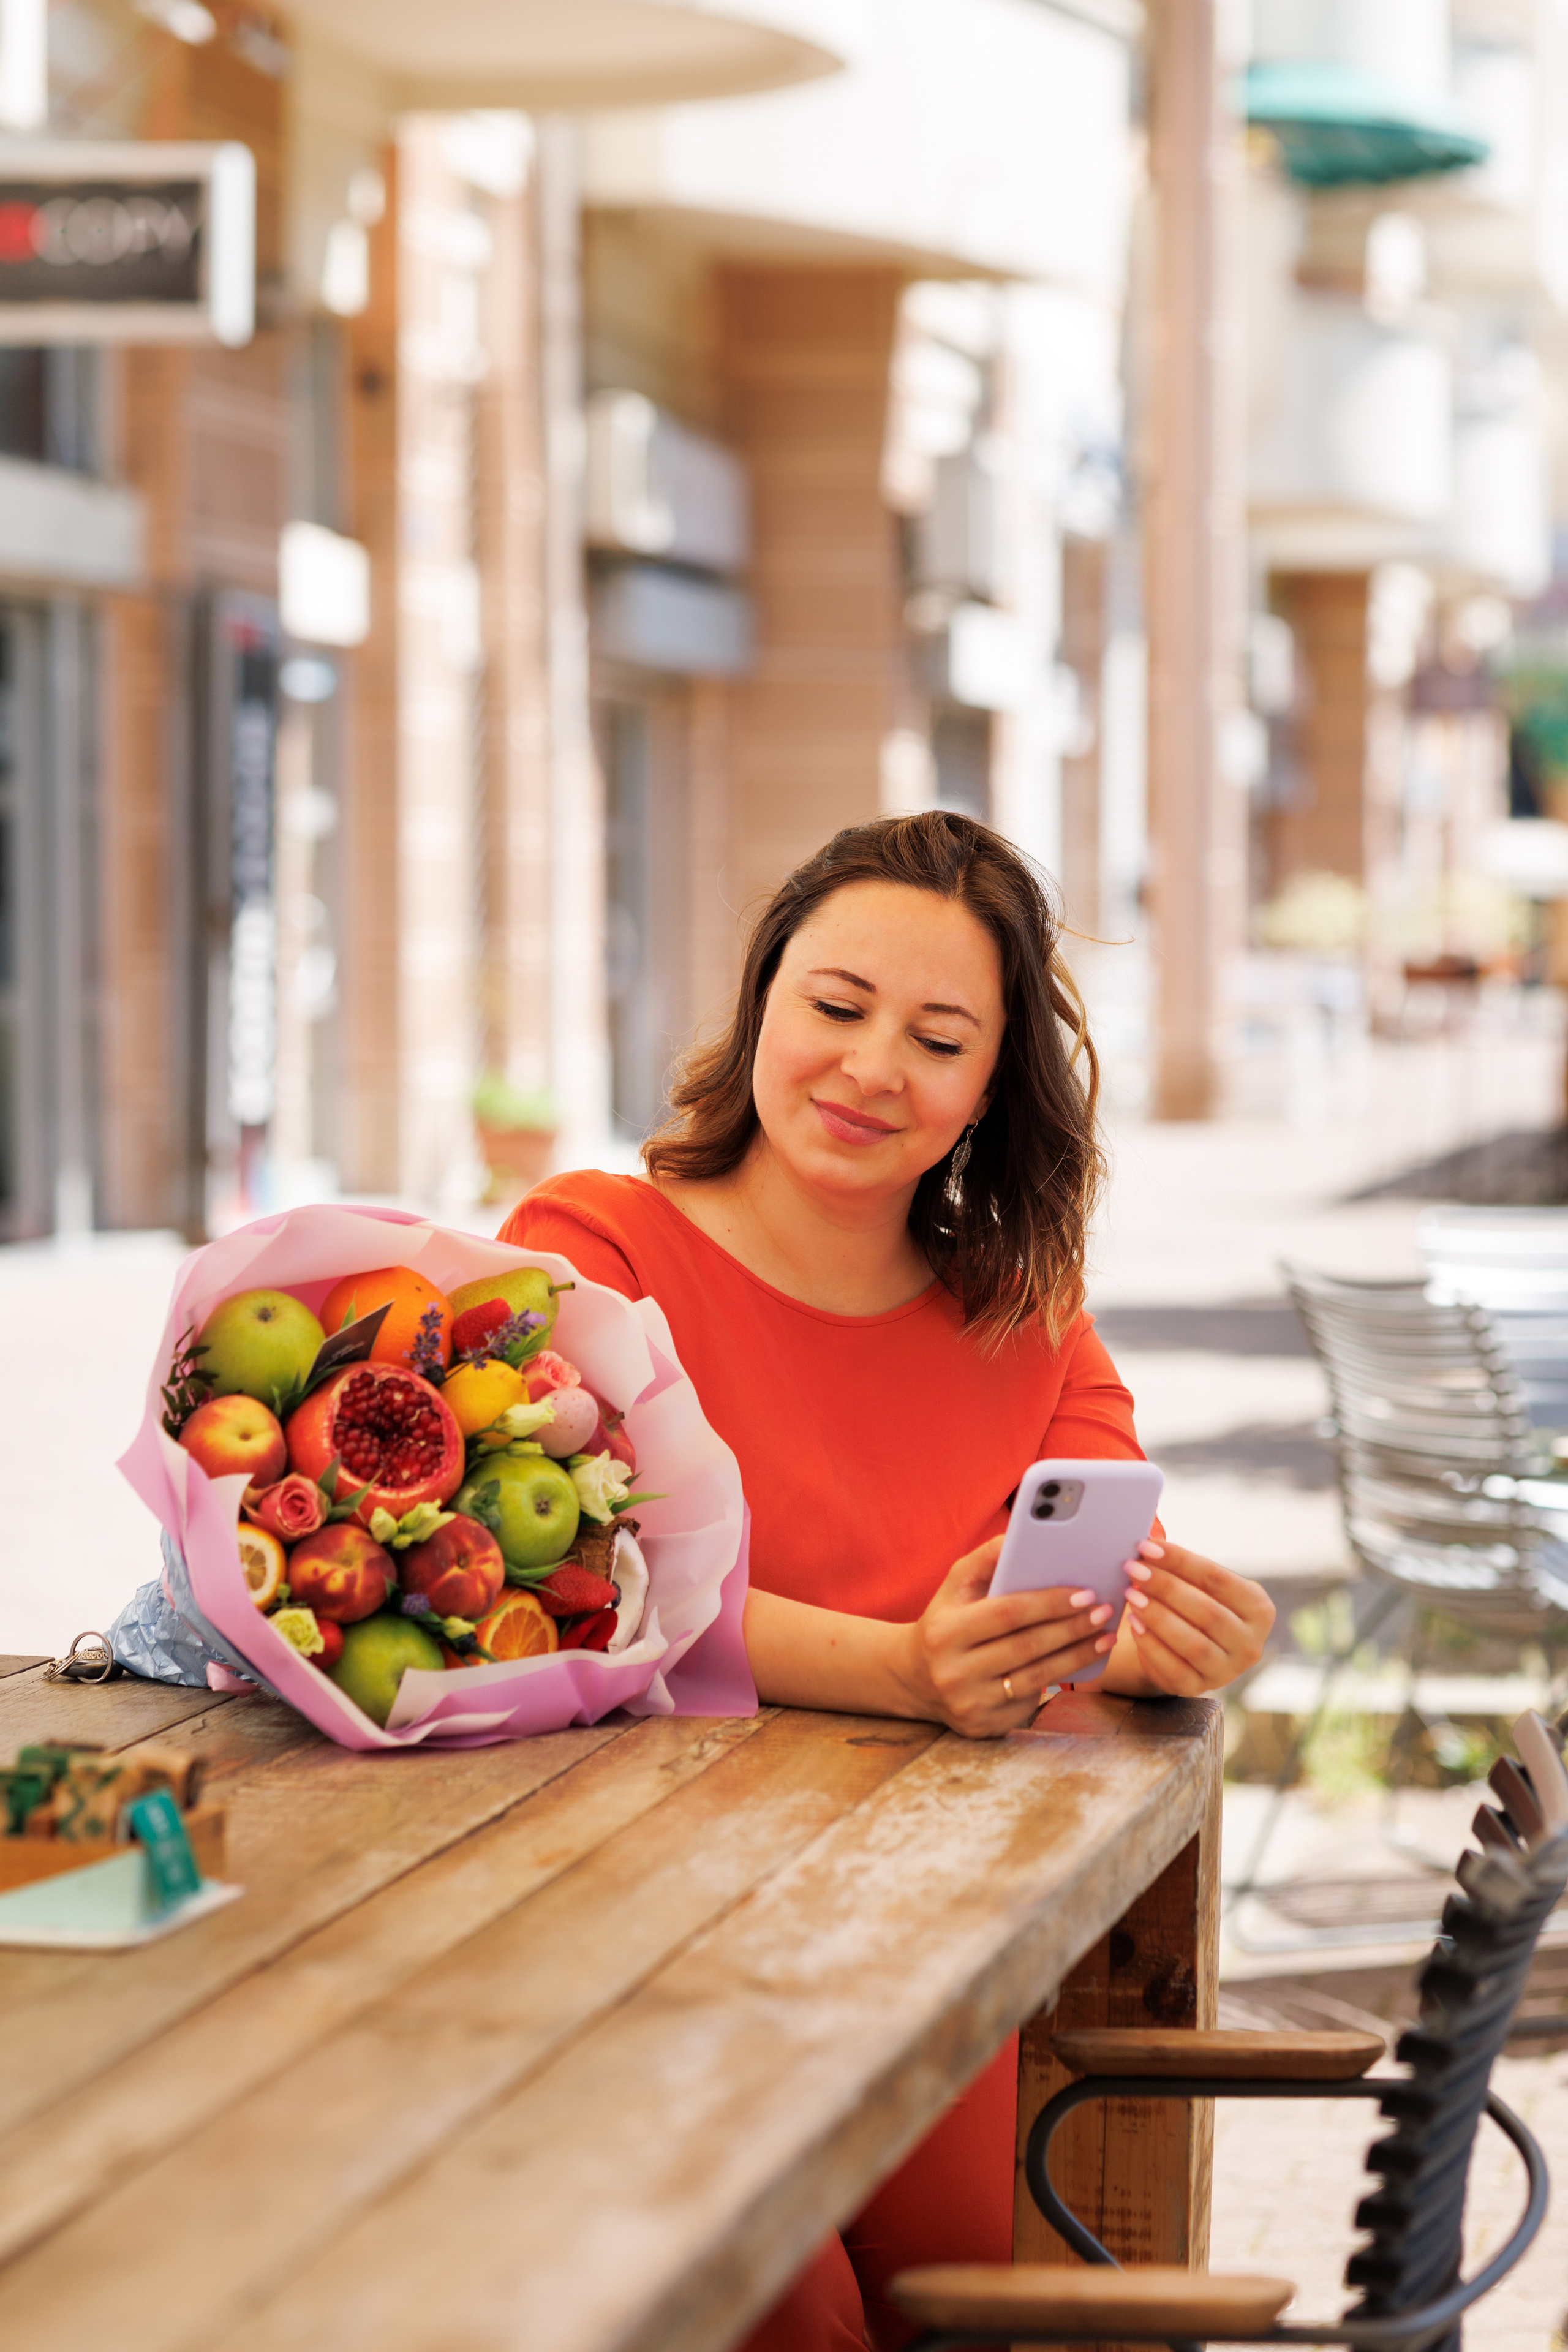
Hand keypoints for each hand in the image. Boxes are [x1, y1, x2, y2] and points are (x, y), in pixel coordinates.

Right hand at [894, 1537, 1119, 1737]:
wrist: (915, 1677)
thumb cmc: (946, 1620)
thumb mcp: (956, 1585)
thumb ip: (986, 1559)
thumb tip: (1022, 1538)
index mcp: (945, 1633)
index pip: (1009, 1614)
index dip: (1051, 1604)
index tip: (1086, 1593)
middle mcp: (954, 1673)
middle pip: (1028, 1647)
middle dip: (1072, 1628)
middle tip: (1104, 1611)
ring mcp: (969, 1704)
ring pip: (1037, 1679)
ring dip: (1077, 1656)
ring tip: (1105, 1636)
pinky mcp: (984, 1727)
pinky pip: (1031, 1702)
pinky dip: (1061, 1680)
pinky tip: (1082, 1662)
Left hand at [1102, 1540, 1273, 1698]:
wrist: (1192, 1652)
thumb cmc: (1197, 1605)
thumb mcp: (1203, 1586)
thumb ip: (1185, 1567)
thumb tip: (1148, 1538)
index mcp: (1259, 1609)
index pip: (1217, 1579)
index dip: (1180, 1561)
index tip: (1146, 1546)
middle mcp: (1250, 1644)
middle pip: (1206, 1611)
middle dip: (1165, 1587)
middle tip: (1132, 1569)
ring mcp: (1227, 1671)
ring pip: (1192, 1642)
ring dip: (1156, 1615)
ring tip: (1130, 1593)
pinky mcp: (1198, 1689)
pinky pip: (1173, 1668)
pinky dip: (1150, 1643)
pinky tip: (1133, 1623)